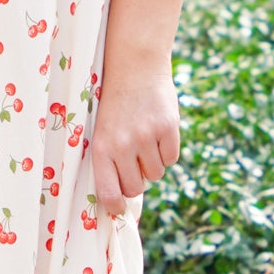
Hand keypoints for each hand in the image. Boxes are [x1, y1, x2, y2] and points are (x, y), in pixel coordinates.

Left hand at [91, 68, 178, 215]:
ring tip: (143, 139)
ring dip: (152, 162)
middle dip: (136, 180)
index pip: (110, 193)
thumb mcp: (102, 130)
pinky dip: (167, 151)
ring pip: (156, 174)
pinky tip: (157, 132)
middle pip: (136, 187)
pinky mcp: (168, 128)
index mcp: (101, 148)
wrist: (134, 65)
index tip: (119, 208)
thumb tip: (122, 197)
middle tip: (133, 161)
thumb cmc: (114, 103)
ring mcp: (147, 137)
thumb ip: (109, 160)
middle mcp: (123, 145)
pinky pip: (171, 159)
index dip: (116, 206)